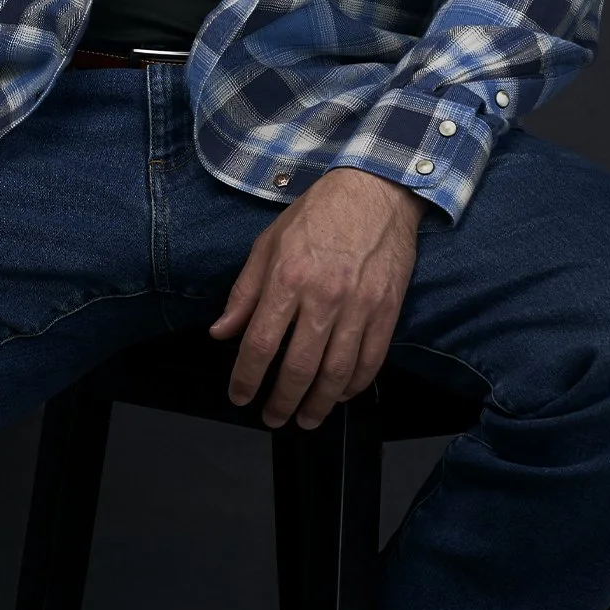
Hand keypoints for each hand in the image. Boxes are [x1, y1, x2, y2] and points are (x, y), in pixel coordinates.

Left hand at [211, 167, 424, 430]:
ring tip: (305, 419)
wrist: (376, 191)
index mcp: (287, 278)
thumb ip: (244, 293)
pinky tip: (340, 395)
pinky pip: (371, 360)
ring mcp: (360, 306)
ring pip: (337, 373)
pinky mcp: (388, 310)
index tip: (239, 396)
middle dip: (281, 402)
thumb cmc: (317, 214)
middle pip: (298, 367)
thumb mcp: (268, 244)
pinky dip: (354, 386)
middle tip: (272, 418)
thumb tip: (221, 332)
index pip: (260, 343)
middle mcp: (323, 297)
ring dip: (318, 404)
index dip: (246, 377)